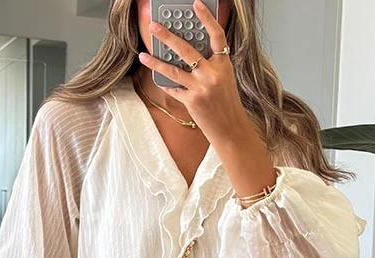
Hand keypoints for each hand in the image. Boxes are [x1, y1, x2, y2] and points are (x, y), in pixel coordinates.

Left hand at [139, 0, 248, 142]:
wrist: (230, 129)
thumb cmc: (227, 105)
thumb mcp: (225, 80)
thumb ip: (211, 65)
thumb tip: (190, 54)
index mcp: (223, 65)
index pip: (216, 35)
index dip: (207, 18)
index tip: (196, 5)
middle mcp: (212, 74)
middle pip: (186, 49)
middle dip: (168, 36)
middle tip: (155, 27)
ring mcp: (201, 87)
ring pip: (173, 70)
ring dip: (156, 61)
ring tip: (144, 55)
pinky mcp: (192, 101)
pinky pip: (174, 89)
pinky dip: (166, 84)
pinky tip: (159, 79)